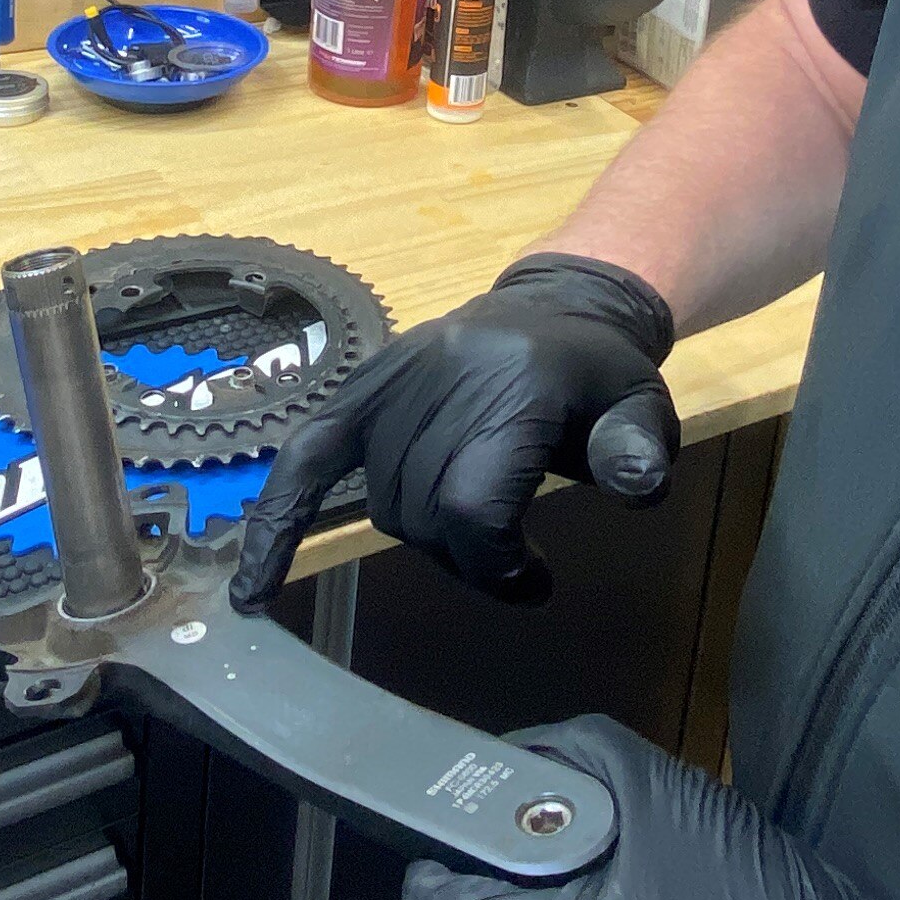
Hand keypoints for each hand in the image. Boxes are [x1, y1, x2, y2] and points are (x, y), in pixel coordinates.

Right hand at [228, 253, 680, 608]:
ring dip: (424, 537)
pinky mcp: (356, 390)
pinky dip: (277, 526)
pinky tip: (255, 589)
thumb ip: (640, 452)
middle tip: (509, 559)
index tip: (533, 582)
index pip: (473, 504)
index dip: (496, 564)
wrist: (556, 309)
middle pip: (426, 512)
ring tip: (472, 535)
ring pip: (382, 503)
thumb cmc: (597, 378)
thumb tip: (635, 486)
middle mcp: (442, 378)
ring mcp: (391, 381)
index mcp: (512, 386)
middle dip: (468, 555)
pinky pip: (303, 462)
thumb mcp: (643, 409)